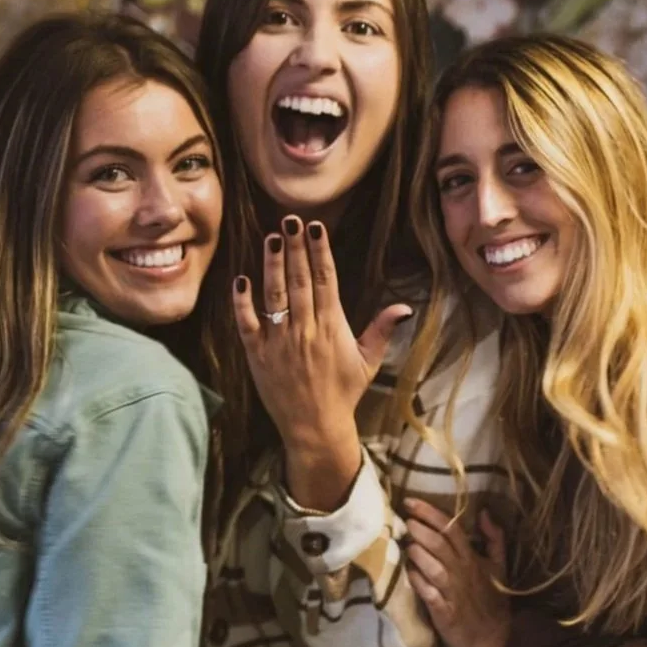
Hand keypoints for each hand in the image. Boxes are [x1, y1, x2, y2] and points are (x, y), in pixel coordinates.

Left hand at [233, 216, 411, 510]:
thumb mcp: (368, 362)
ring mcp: (280, 342)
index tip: (316, 229)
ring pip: (275, 296)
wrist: (315, 426)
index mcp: (333, 328)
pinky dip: (243, 303)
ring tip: (271, 238)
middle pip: (299, 281)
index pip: (325, 281)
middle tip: (291, 220)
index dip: (320, 253)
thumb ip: (382, 330)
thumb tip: (404, 307)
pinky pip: (248, 324)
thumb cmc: (344, 392)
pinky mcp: (258, 355)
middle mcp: (306, 330)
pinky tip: (241, 280)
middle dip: (295, 248)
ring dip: (272, 266)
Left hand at [404, 498, 510, 646]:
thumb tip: (484, 512)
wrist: (496, 639)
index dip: (431, 514)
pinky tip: (408, 573)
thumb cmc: (493, 600)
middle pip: (440, 545)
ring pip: (434, 567)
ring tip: (405, 543)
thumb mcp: (499, 566)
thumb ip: (494, 538)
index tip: (410, 501)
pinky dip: (418, 582)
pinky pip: (429, 594)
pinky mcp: (444, 613)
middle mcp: (462, 572)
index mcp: (472, 559)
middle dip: (421, 529)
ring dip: (419, 554)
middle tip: (405, 518)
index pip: (452, 530)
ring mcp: (452, 593)